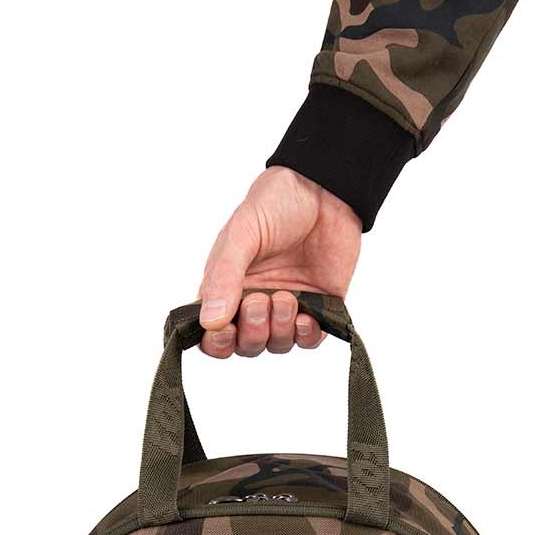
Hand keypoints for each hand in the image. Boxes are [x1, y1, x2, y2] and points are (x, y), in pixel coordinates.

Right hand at [198, 167, 361, 356]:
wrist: (325, 189)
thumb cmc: (276, 204)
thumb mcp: (242, 234)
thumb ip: (224, 277)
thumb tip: (208, 322)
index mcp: (227, 287)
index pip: (212, 334)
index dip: (216, 343)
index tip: (225, 331)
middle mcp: (254, 302)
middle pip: (245, 345)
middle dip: (252, 332)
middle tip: (261, 301)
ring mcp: (287, 307)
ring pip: (276, 345)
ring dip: (280, 329)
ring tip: (287, 297)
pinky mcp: (319, 307)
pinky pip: (309, 339)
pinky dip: (305, 335)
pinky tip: (305, 314)